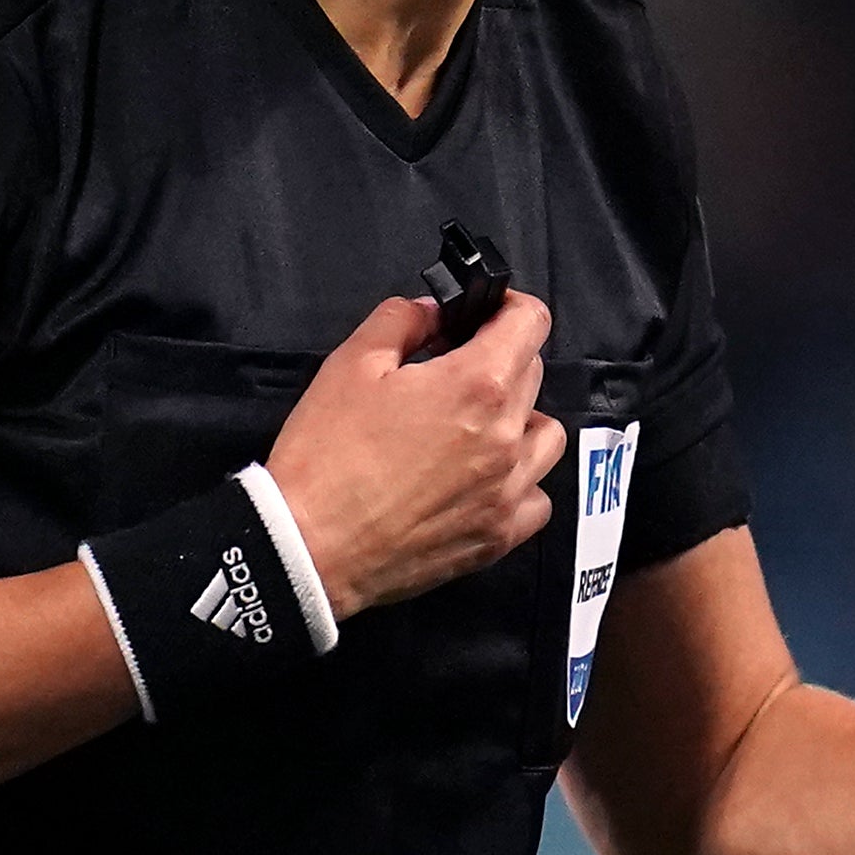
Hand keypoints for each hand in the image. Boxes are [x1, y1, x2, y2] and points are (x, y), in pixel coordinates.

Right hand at [265, 289, 564, 614]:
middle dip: (499, 359)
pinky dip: (520, 483)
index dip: (509, 306)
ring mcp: (506, 491)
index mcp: (476, 385)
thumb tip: (432, 313)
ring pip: (546, 437)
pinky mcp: (496, 536)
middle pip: (534, 375)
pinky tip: (484, 479)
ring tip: (476, 426)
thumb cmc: (325, 460)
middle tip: (453, 370)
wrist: (308, 547)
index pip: (531, 322)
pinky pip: (536, 499)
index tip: (488, 313)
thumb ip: (401, 321)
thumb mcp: (350, 364)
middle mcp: (505, 438)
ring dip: (521, 420)